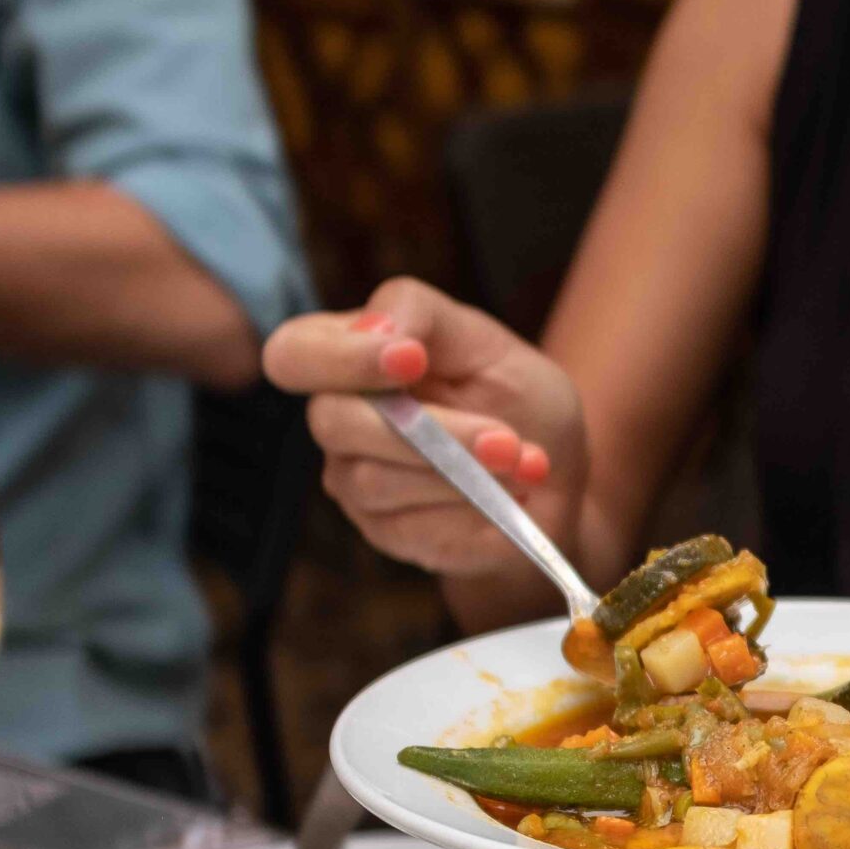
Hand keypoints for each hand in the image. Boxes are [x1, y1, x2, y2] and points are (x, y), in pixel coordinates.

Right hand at [263, 278, 587, 578]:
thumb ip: (424, 315)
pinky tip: (513, 502)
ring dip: (463, 477)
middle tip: (506, 440)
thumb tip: (379, 329)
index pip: (293, 354)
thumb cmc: (514, 396)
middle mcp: (338, 420)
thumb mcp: (484, 340)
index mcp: (348, 356)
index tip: (413, 359)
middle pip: (335, 423)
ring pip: (377, 482)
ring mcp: (355, 481)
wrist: (556, 475)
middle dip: (432, 430)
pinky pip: (415, 530)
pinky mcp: (387, 533)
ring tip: (526, 466)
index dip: (341, 358)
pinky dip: (475, 516)